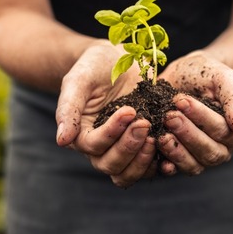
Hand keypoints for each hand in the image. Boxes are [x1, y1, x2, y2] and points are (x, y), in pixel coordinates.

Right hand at [55, 40, 157, 187]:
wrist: (117, 59)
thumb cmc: (93, 66)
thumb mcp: (78, 80)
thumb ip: (68, 108)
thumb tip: (62, 141)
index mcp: (81, 134)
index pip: (93, 146)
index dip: (111, 133)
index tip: (129, 110)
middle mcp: (101, 148)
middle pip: (111, 166)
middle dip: (129, 147)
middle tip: (144, 123)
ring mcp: (123, 150)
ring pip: (128, 173)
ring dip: (143, 160)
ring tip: (157, 136)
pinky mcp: (144, 147)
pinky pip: (150, 167)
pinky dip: (160, 162)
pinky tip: (170, 145)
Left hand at [156, 50, 232, 175]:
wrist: (184, 75)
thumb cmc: (206, 74)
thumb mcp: (223, 77)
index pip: (222, 130)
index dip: (202, 117)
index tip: (182, 101)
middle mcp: (222, 149)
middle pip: (209, 151)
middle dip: (187, 134)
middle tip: (169, 116)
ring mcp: (200, 157)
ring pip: (193, 164)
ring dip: (176, 151)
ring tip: (161, 134)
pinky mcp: (179, 160)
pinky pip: (175, 169)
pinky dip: (165, 163)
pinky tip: (155, 152)